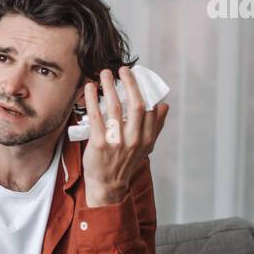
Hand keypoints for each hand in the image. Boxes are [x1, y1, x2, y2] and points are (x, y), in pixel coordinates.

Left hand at [81, 66, 168, 206]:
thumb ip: (155, 126)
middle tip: (123, 69)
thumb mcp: (145, 147)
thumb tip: (164, 105)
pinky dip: (92, 99)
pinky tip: (89, 88)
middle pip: (135, 104)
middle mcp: (134, 139)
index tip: (136, 75)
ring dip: (109, 86)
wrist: (107, 184)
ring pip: (115, 107)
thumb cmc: (124, 163)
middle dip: (129, 83)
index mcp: (147, 138)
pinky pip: (96, 115)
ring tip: (105, 74)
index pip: (149, 108)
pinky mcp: (100, 143)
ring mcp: (117, 141)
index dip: (143, 89)